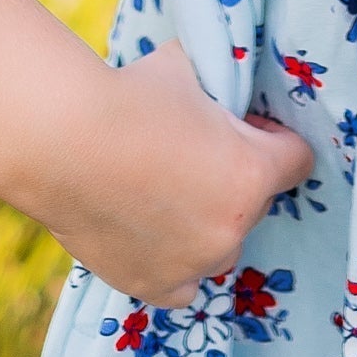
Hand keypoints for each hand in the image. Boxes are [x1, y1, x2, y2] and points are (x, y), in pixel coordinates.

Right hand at [18, 40, 314, 306]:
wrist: (60, 137)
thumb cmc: (128, 94)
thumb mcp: (190, 71)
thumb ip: (220, 86)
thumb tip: (225, 79)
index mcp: (251, 174)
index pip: (296, 159)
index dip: (273, 137)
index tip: (247, 126)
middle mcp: (231, 228)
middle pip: (255, 203)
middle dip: (233, 178)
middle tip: (191, 153)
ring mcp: (191, 263)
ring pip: (221, 245)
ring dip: (206, 222)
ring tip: (165, 190)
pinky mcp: (151, 284)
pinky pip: (184, 285)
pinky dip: (176, 263)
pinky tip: (156, 233)